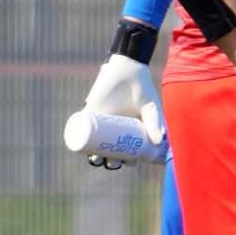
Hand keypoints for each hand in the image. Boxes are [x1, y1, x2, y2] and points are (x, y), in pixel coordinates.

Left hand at [78, 52, 165, 167]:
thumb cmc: (143, 90)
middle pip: (110, 151)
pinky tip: (77, 149)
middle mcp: (114, 130)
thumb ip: (155, 122)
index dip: (127, 160)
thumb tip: (158, 142)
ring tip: (95, 159)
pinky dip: (77, 139)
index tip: (129, 163)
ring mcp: (100, 122)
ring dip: (92, 156)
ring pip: (94, 144)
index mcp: (130, 131)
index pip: (127, 151)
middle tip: (112, 162)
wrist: (128, 70)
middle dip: (109, 162)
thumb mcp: (151, 109)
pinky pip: (80, 127)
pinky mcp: (89, 112)